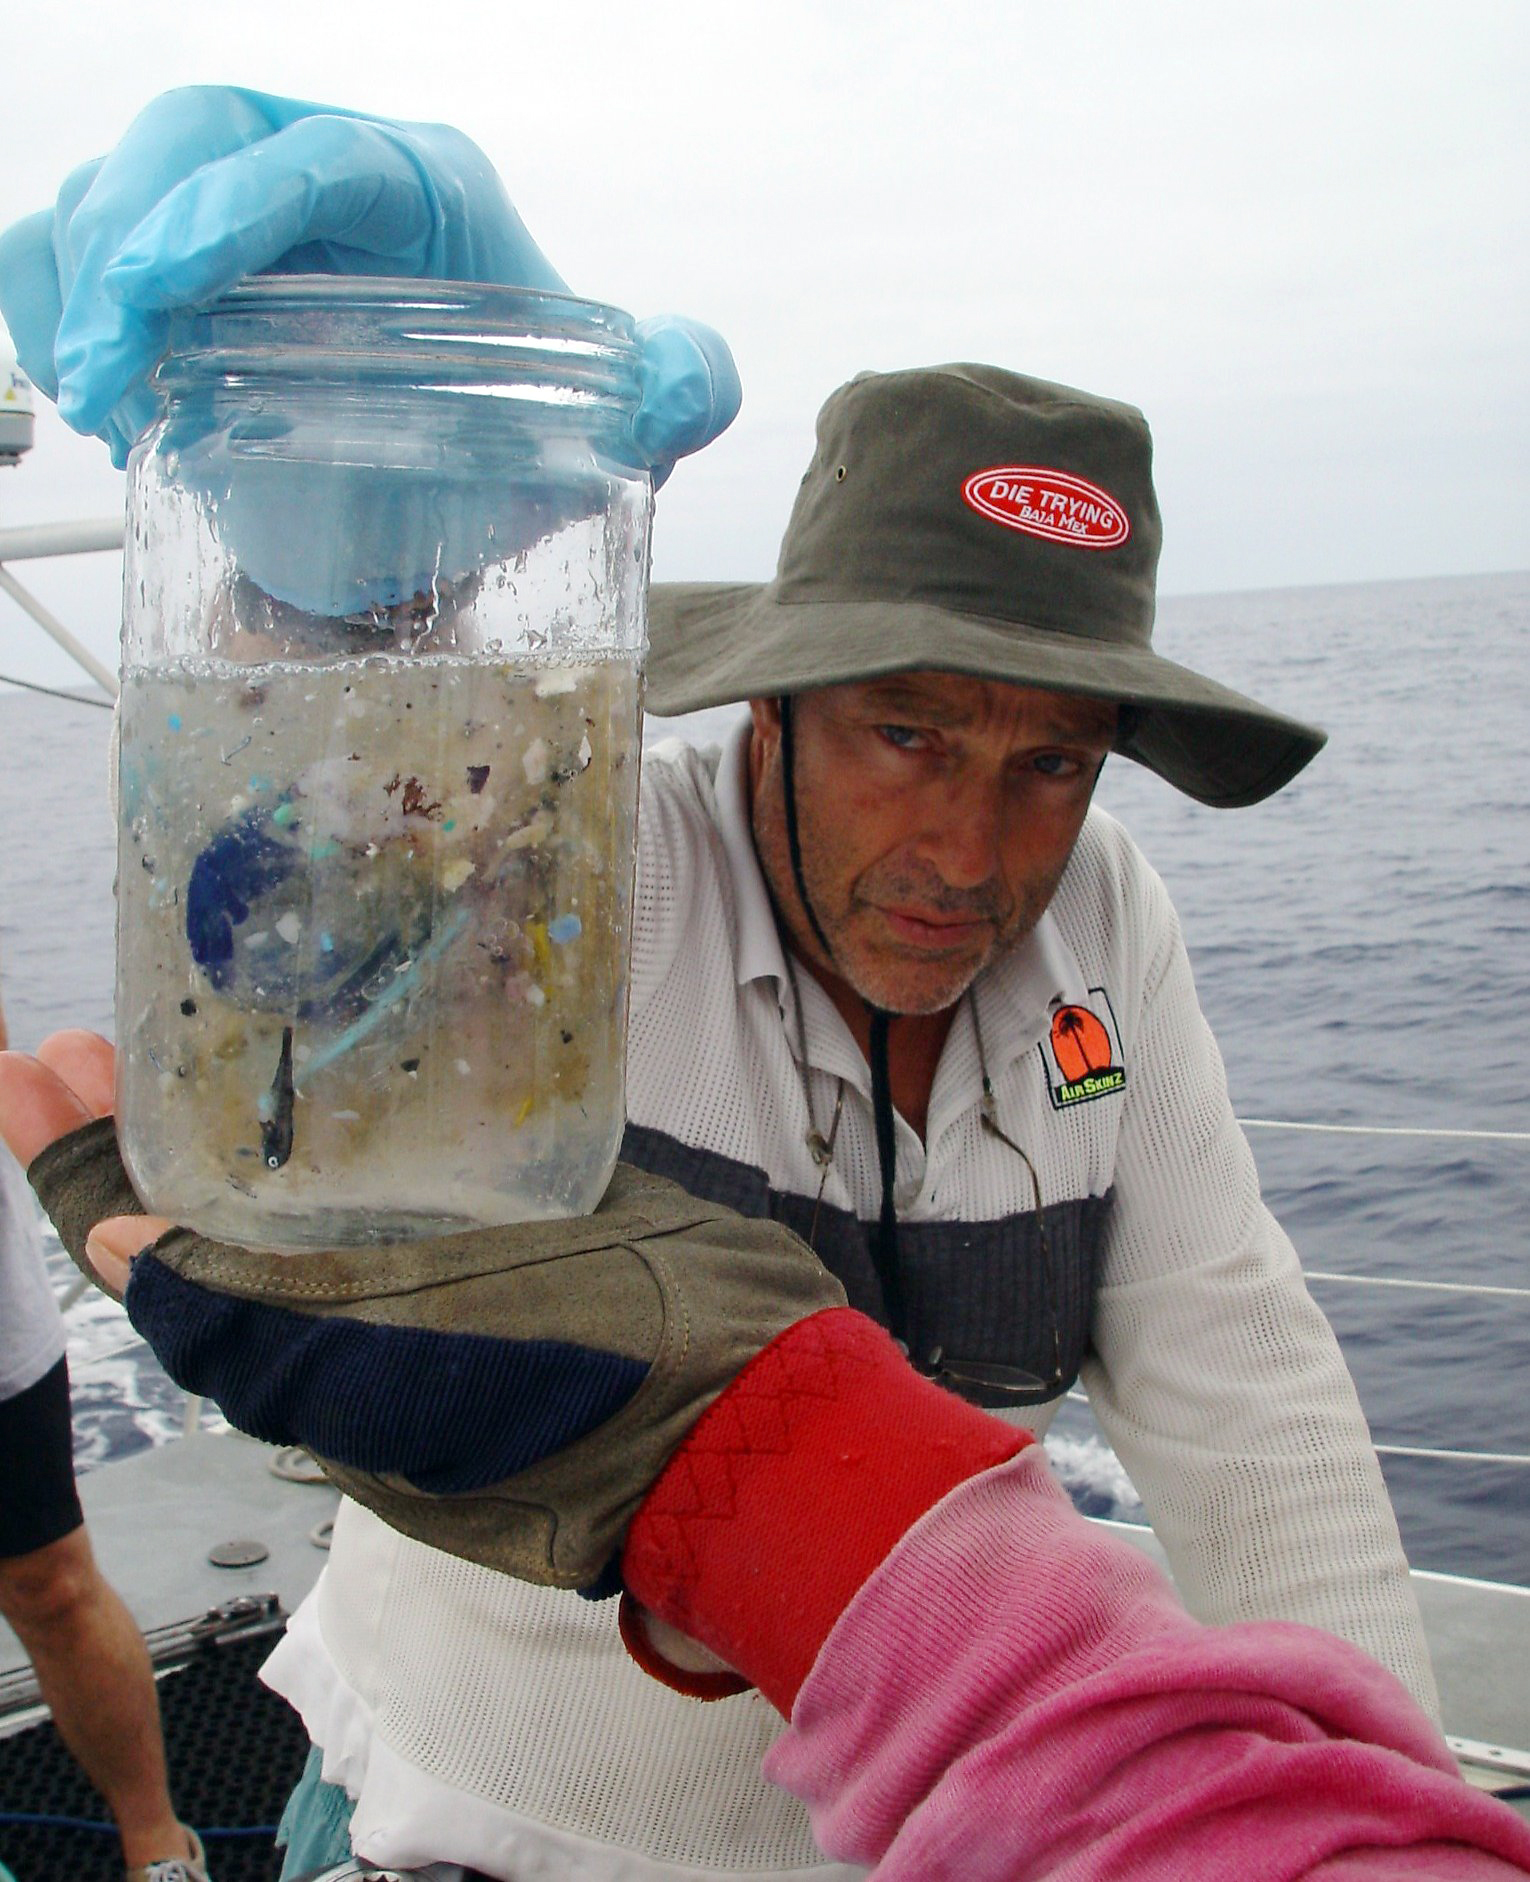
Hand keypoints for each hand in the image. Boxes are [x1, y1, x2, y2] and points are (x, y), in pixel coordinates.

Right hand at [0, 86, 738, 477]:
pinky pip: (76, 243)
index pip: (322, 160)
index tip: (167, 283)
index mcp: (426, 193)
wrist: (455, 481)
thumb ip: (674, 390)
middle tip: (105, 367)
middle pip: (192, 137)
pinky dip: (51, 302)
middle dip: (127, 238)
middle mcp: (321, 182)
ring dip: (79, 279)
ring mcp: (235, 221)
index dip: (235, 204)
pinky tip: (88, 392)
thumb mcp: (615, 421)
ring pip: (116, 185)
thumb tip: (681, 381)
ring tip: (97, 398)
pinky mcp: (175, 272)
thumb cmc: (528, 430)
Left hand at [0, 1032, 843, 1594]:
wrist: (745, 1388)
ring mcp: (432, 1266)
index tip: (33, 1076)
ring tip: (173, 1026)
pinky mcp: (505, 1217)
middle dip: (134, 1129)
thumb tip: (112, 1247)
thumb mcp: (393, 1371)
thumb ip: (251, 1323)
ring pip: (295, 1184)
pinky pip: (396, 1158)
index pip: (159, 1266)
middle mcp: (356, 1313)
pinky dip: (342, 1105)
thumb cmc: (572, 1386)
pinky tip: (335, 1041)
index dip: (78, 1174)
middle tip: (85, 1038)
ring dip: (223, 1109)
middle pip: (208, 1218)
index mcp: (309, 1357)